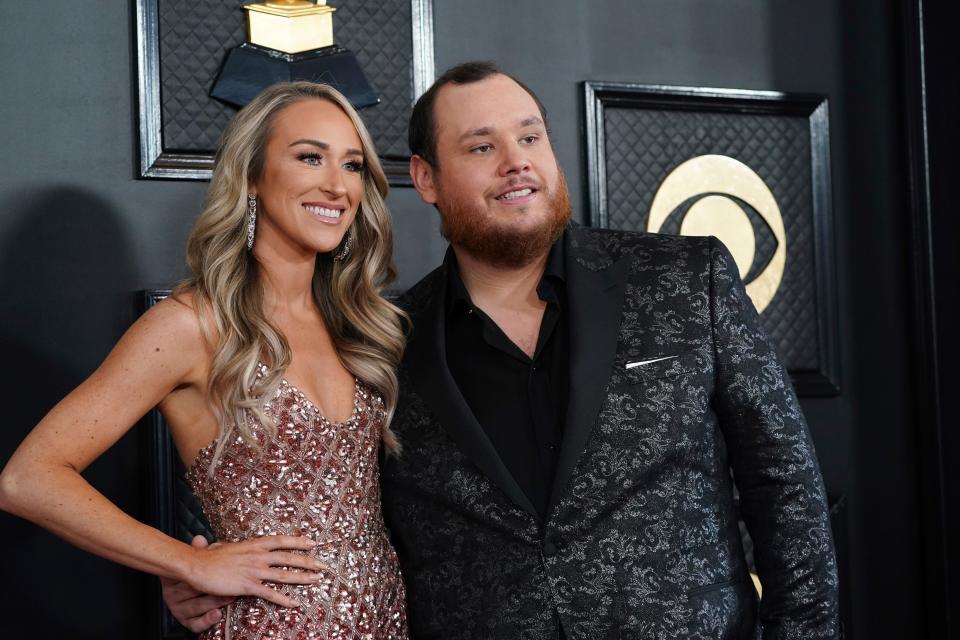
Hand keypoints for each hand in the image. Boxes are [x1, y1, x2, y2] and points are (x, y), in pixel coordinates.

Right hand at [161, 536, 232, 632]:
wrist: (182, 599)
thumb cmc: (191, 577)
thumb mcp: (195, 564)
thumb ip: (198, 552)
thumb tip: (199, 538)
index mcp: (173, 579)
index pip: (187, 576)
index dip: (202, 574)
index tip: (215, 571)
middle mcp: (173, 595)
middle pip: (194, 592)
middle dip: (214, 588)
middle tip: (232, 586)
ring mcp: (180, 610)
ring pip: (197, 607)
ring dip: (215, 602)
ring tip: (230, 597)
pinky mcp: (187, 622)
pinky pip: (196, 624)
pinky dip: (207, 620)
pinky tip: (218, 614)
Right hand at [184, 532, 321, 608]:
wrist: (197, 565)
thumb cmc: (210, 557)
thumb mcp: (230, 547)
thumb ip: (241, 548)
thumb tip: (243, 546)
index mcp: (254, 544)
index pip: (281, 540)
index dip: (298, 541)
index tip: (313, 542)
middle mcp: (258, 556)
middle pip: (289, 557)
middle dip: (308, 561)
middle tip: (323, 565)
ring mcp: (254, 570)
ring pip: (284, 574)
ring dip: (303, 578)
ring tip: (317, 580)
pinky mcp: (248, 586)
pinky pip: (270, 593)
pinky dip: (284, 599)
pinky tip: (295, 603)